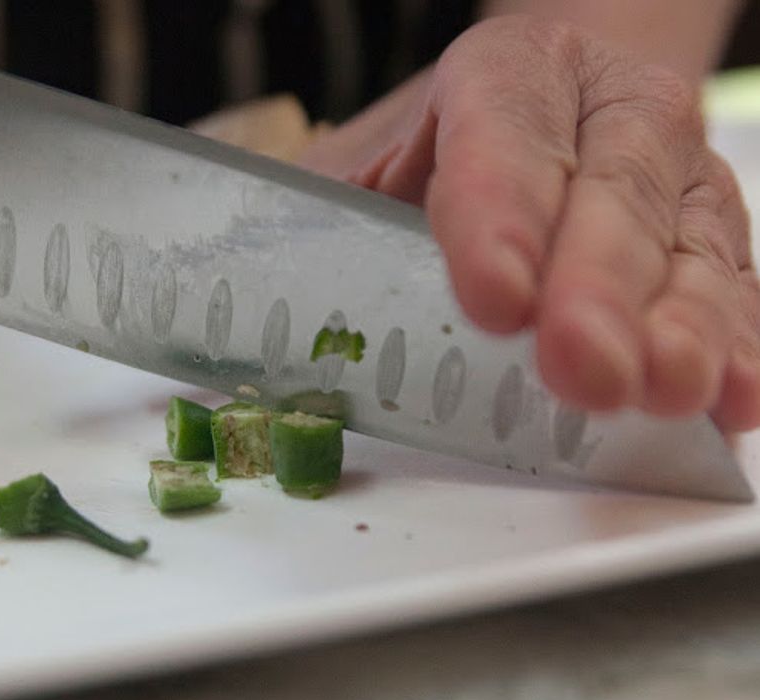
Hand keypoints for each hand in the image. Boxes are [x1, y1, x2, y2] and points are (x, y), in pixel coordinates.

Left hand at [301, 15, 759, 430]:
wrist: (549, 108)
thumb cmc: (437, 158)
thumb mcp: (363, 172)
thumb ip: (316, 220)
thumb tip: (218, 294)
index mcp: (505, 75)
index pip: (502, 130)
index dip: (500, 212)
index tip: (492, 296)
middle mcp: (602, 107)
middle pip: (610, 189)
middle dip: (597, 286)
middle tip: (583, 365)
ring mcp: (672, 169)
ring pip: (689, 240)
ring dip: (682, 322)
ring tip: (670, 387)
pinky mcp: (711, 230)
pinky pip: (735, 283)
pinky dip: (738, 344)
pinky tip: (734, 398)